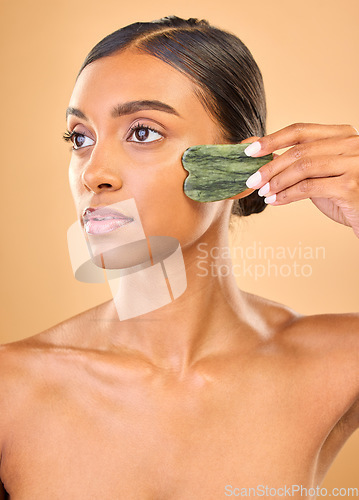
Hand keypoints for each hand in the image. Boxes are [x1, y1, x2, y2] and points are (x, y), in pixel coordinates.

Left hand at [242, 124, 358, 237]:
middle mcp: (351, 144)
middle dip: (270, 166)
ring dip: (277, 182)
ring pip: (303, 168)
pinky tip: (275, 201)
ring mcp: (353, 164)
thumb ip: (296, 159)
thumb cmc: (344, 193)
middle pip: (299, 151)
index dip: (272, 139)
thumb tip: (256, 148)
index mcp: (343, 135)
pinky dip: (287, 195)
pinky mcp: (350, 186)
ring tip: (263, 192)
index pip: (301, 130)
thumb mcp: (320, 172)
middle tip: (251, 180)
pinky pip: (308, 188)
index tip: (250, 150)